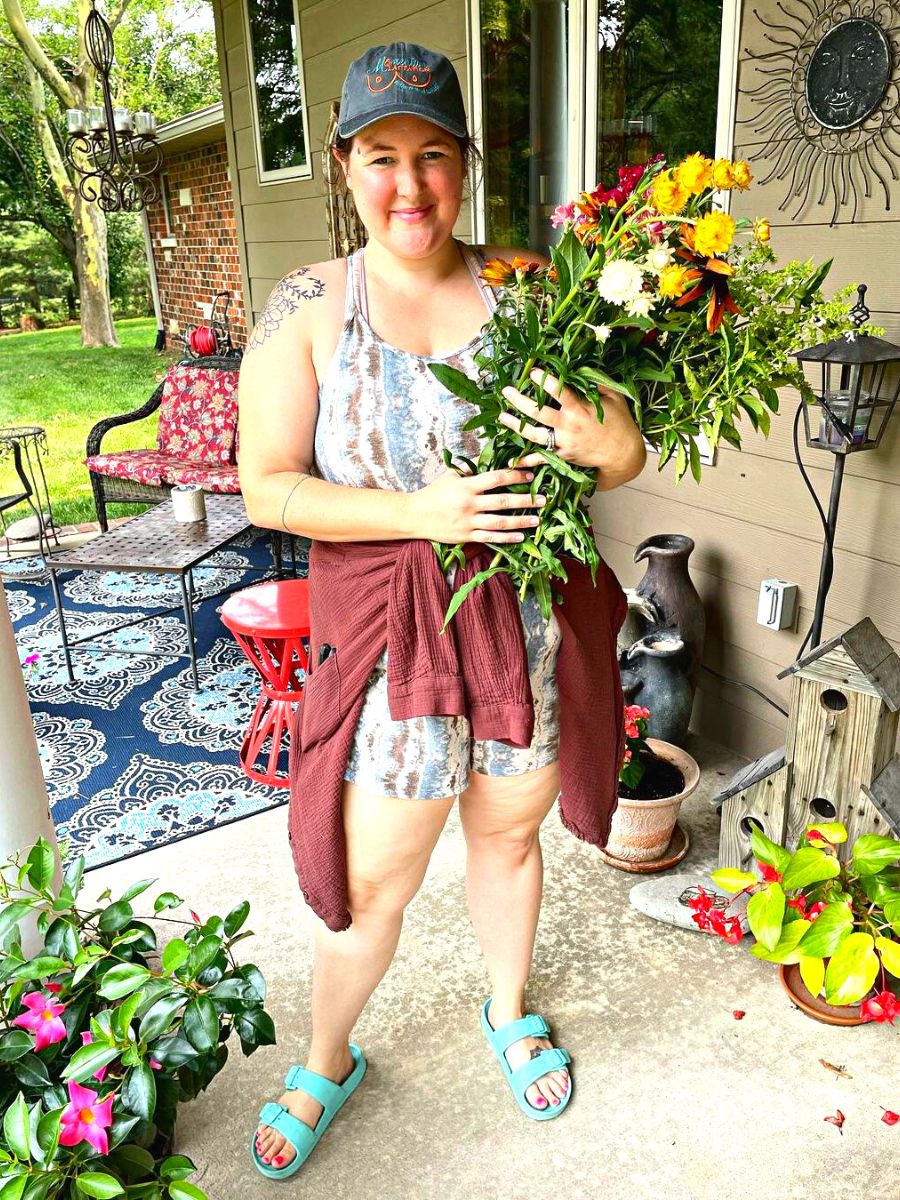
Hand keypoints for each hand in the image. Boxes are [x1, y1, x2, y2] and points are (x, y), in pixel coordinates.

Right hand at [408, 466, 546, 544]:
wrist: (414, 516)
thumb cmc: (434, 493)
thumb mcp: (451, 475)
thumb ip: (471, 466)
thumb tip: (491, 453)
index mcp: (467, 485)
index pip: (497, 478)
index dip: (516, 476)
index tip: (531, 475)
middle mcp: (469, 504)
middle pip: (503, 501)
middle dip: (526, 500)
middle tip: (544, 499)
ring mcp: (468, 522)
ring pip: (500, 522)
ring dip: (521, 521)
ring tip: (538, 519)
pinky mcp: (466, 537)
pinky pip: (490, 538)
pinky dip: (507, 538)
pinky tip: (521, 537)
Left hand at [499, 367, 639, 471]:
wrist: (623, 455)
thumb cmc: (620, 424)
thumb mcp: (614, 398)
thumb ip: (598, 382)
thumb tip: (583, 369)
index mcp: (580, 409)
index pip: (559, 392)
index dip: (544, 381)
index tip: (531, 371)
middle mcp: (568, 426)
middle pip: (538, 412)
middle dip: (519, 401)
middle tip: (506, 391)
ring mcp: (563, 443)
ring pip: (534, 434)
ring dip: (515, 425)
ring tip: (501, 416)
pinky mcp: (562, 456)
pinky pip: (542, 458)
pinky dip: (528, 459)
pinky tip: (514, 458)